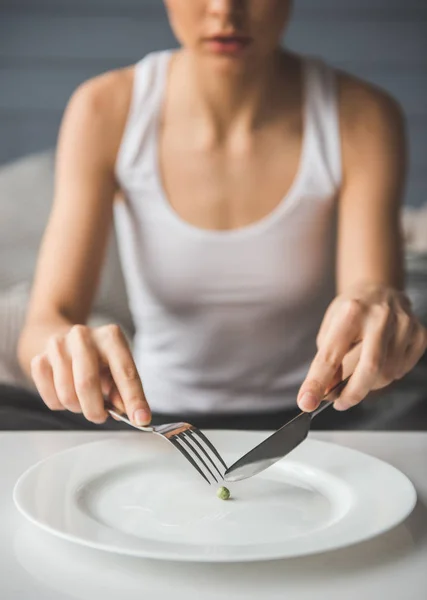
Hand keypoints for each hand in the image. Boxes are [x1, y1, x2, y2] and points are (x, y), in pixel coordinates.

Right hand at [30, 324, 150, 425]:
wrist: (64, 340)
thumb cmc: (97, 359)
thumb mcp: (117, 368)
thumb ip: (124, 390)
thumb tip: (130, 413)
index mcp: (110, 337)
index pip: (125, 372)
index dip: (133, 399)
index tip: (141, 419)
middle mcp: (83, 336)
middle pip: (86, 383)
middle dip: (95, 409)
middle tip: (101, 416)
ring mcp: (58, 346)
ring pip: (67, 394)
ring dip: (78, 407)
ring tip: (84, 399)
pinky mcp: (39, 358)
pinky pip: (51, 398)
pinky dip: (62, 405)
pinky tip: (68, 393)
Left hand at [297, 284, 426, 411]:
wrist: (379, 288)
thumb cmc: (350, 312)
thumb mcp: (330, 328)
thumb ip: (326, 360)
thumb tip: (325, 393)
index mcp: (351, 312)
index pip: (331, 355)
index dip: (318, 382)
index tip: (307, 403)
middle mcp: (380, 316)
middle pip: (369, 368)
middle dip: (352, 393)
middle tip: (339, 402)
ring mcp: (404, 325)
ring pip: (386, 374)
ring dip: (368, 383)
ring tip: (360, 371)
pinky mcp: (419, 334)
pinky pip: (401, 371)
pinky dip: (387, 375)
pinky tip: (381, 361)